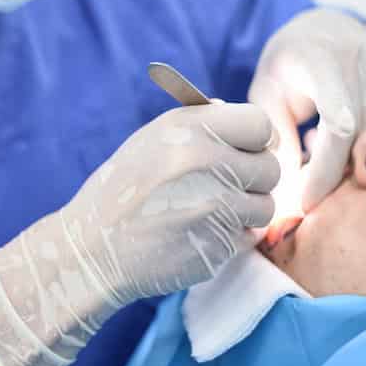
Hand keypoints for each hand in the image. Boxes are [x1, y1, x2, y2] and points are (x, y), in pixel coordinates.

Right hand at [0, 103, 278, 365]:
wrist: (94, 250)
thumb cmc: (123, 190)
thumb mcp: (151, 140)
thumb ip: (200, 124)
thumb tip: (240, 115)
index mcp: (190, 130)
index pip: (261, 124)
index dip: (255, 139)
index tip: (243, 150)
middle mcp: (206, 164)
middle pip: (271, 166)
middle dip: (254, 177)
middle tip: (227, 184)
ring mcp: (215, 209)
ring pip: (265, 205)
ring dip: (246, 210)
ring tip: (209, 210)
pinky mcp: (218, 247)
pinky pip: (249, 237)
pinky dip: (232, 237)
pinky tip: (200, 233)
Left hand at [249, 9, 365, 230]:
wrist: (326, 27)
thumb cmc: (288, 64)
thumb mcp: (267, 93)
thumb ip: (277, 136)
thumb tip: (288, 187)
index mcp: (322, 60)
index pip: (338, 121)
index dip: (325, 167)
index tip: (306, 200)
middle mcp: (362, 61)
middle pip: (357, 139)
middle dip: (331, 178)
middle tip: (306, 202)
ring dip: (347, 166)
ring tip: (316, 165)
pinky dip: (364, 151)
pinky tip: (338, 145)